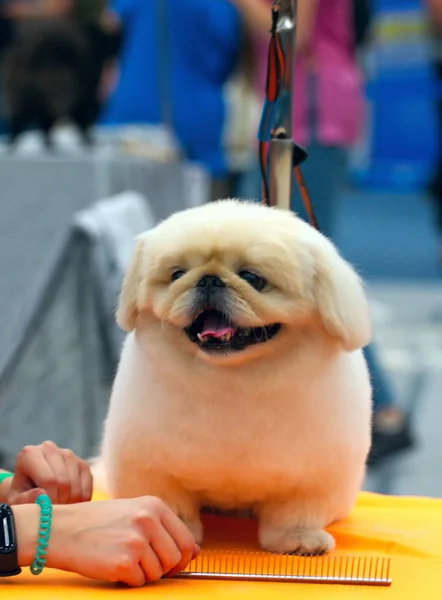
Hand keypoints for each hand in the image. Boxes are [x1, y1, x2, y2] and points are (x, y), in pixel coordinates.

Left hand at [8, 441, 92, 504]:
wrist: (32, 486)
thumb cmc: (23, 493)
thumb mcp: (17, 499)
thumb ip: (24, 499)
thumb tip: (41, 495)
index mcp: (30, 454)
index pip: (48, 479)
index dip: (51, 499)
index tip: (49, 512)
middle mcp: (49, 448)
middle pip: (63, 480)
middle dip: (62, 501)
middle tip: (57, 513)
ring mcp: (68, 453)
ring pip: (76, 480)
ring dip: (72, 500)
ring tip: (63, 509)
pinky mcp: (81, 462)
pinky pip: (88, 480)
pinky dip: (83, 496)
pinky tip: (74, 504)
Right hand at [14, 496, 198, 585]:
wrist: (62, 529)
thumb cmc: (98, 523)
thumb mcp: (134, 514)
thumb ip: (164, 529)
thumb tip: (196, 551)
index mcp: (154, 506)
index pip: (186, 540)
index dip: (182, 558)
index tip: (172, 563)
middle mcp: (148, 520)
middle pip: (176, 559)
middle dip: (163, 569)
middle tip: (143, 565)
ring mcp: (136, 540)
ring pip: (158, 573)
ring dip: (144, 574)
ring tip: (123, 559)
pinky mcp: (123, 561)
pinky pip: (139, 582)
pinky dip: (128, 580)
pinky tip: (113, 565)